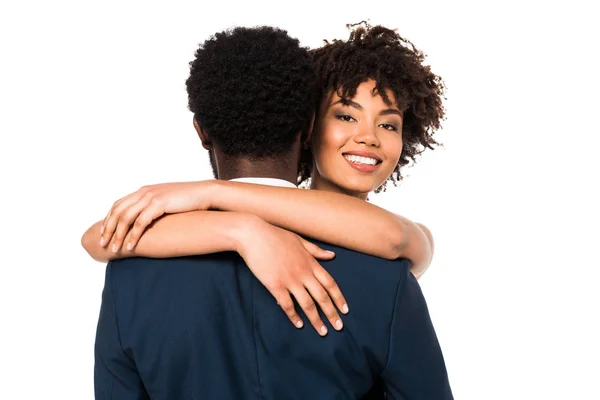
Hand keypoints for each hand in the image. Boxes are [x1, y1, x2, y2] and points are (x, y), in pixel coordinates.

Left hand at [99, 181, 214, 251]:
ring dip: (118, 235)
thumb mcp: (168, 201)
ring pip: (126, 217)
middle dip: (108, 229)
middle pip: (118, 211)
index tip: (103, 233)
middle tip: (103, 244)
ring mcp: (151, 196)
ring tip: (114, 249)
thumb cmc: (190, 200)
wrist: (205, 193)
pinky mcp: (159, 204)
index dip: (109, 219)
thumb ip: (155, 207)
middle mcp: (144, 192)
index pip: (119, 204)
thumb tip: (148, 219)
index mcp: (145, 190)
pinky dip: (133, 236)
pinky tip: (130, 246)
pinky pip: (140, 222)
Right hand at [237, 220, 348, 335]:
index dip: (339, 298)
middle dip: (332, 313)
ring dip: (316, 319)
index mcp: (310, 262)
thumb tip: (332, 256)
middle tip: (339, 327)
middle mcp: (303, 273)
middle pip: (322, 297)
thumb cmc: (275, 236)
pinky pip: (287, 305)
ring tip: (322, 331)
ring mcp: (289, 280)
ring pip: (307, 304)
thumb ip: (316, 251)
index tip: (345, 310)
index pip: (330, 283)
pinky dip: (294, 316)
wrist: (253, 235)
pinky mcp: (275, 285)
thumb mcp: (299, 240)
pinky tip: (299, 324)